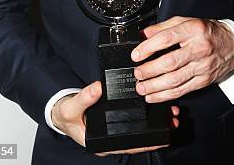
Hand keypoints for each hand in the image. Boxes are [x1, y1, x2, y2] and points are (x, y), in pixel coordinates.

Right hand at [51, 81, 178, 155]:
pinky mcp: (116, 120)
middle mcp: (111, 139)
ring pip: (139, 130)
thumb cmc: (67, 114)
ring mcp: (115, 130)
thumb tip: (98, 88)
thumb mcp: (72, 107)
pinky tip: (158, 106)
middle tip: (172, 122)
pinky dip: (147, 114)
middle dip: (157, 132)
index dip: (146, 143)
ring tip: (171, 115)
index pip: (128, 145)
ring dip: (156, 123)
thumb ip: (85, 98)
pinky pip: (135, 121)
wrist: (61, 111)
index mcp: (102, 143)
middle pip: (138, 139)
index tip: (161, 137)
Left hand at [131, 17, 233, 102]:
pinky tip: (154, 96)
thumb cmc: (207, 32)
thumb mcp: (186, 21)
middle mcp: (198, 48)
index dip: (148, 48)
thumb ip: (163, 27)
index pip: (167, 39)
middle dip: (149, 70)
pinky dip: (165, 96)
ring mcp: (202, 66)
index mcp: (192, 30)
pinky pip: (182, 90)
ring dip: (154, 86)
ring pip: (175, 80)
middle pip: (170, 62)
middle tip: (137, 73)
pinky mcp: (204, 80)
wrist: (233, 44)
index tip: (136, 55)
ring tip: (141, 87)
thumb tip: (143, 34)